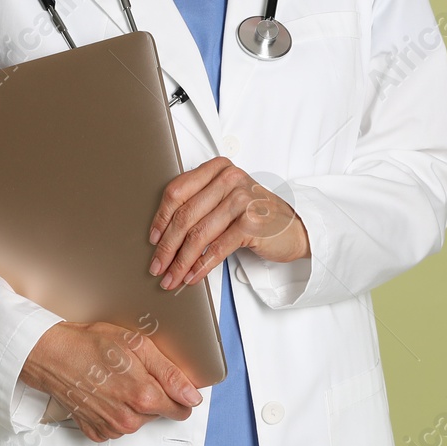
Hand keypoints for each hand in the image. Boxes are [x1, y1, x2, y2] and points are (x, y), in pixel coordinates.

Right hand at [18, 321, 200, 441]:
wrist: (53, 356)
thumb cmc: (92, 345)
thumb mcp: (139, 346)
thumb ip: (170, 374)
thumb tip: (192, 396)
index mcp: (144, 398)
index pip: (182, 408)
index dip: (179, 392)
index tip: (167, 379)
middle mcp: (128, 420)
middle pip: (161, 412)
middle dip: (154, 394)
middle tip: (135, 372)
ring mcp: (111, 428)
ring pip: (140, 420)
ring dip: (134, 403)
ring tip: (117, 379)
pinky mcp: (96, 432)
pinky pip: (119, 426)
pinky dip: (116, 411)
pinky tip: (106, 393)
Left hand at [147, 156, 310, 289]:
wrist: (293, 228)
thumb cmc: (257, 214)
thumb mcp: (227, 199)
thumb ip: (200, 203)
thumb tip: (163, 234)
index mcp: (219, 168)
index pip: (177, 191)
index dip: (160, 218)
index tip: (153, 239)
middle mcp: (230, 179)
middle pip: (185, 215)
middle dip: (167, 246)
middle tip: (157, 266)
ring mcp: (242, 200)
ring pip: (198, 235)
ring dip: (181, 262)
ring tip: (172, 277)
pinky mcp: (251, 223)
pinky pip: (217, 248)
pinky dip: (201, 266)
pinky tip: (192, 276)